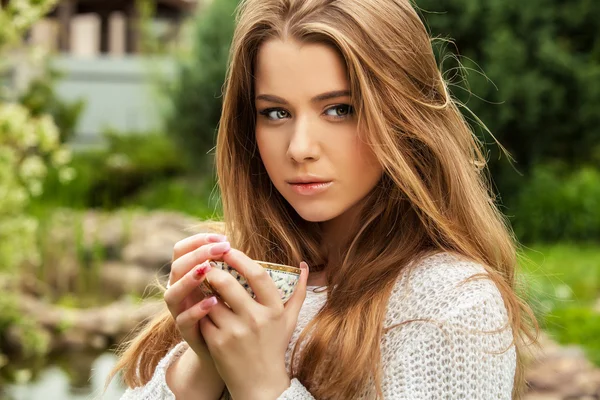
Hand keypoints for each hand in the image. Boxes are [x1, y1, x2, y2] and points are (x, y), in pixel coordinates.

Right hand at [164, 233, 231, 365]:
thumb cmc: (230, 313)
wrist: (227, 350)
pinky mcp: (186, 332)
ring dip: (188, 279)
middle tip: (222, 248)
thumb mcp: (230, 287)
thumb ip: (230, 268)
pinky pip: (183, 320)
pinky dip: (196, 309)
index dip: (198, 240)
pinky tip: (213, 302)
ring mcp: (180, 312)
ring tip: (207, 270)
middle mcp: (180, 291)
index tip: (222, 237)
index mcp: (188, 276)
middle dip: (198, 254)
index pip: (182, 250)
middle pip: (177, 266)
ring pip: (171, 293)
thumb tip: (242, 246)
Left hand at [199, 248, 309, 399]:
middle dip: (214, 270)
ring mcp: (235, 332)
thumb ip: (299, 291)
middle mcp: (256, 319)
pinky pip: (203, 317)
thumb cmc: (274, 346)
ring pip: (211, 299)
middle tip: (208, 264)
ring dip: (204, 290)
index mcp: (274, 310)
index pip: (258, 274)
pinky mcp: (218, 343)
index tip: (228, 250)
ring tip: (202, 284)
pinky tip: (201, 307)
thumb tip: (305, 265)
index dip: (240, 258)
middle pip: (228, 283)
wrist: (260, 385)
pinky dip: (200, 310)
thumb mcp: (290, 320)